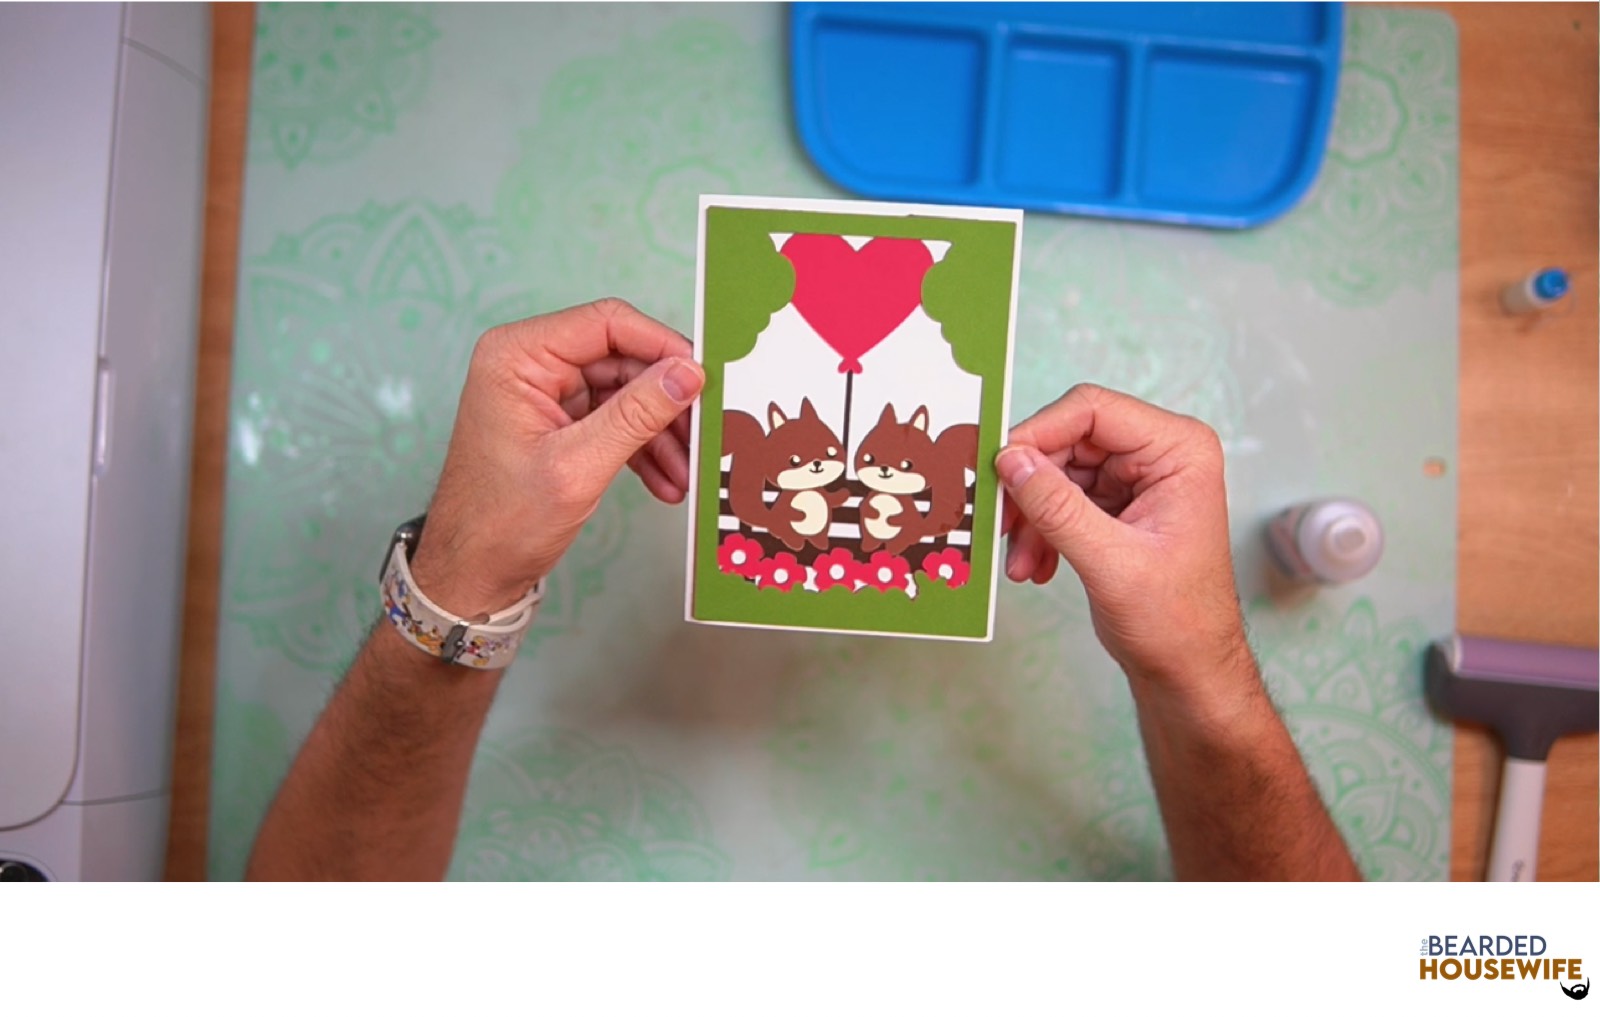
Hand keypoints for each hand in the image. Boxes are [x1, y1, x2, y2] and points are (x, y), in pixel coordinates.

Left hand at [409, 299, 703, 616]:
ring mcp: (548, 394)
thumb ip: (636, 415)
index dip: (661, 346)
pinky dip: (644, 449)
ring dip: (661, 434)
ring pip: (628, 394)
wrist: (472, 572)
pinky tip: (666, 481)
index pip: (607, 324)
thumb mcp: (578, 465)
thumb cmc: (500, 522)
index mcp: (519, 356)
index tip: (703, 376)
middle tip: (704, 434)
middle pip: (624, 360)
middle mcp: (532, 364)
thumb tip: (687, 374)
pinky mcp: (562, 423)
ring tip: (687, 472)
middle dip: (667, 403)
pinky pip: (617, 421)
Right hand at [995, 384, 1248, 699]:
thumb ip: (1057, 506)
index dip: (1039, 434)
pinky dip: (1040, 529)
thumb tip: (1010, 460)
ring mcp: (1137, 478)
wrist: (1188, 671)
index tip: (998, 468)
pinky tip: (1035, 565)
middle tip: (999, 523)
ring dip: (1031, 516)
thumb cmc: (1177, 622)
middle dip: (1030, 486)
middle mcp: (1160, 453)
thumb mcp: (1110, 562)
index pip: (1092, 411)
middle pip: (1068, 440)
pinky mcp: (1117, 503)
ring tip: (1020, 561)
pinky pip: (1061, 498)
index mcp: (1179, 450)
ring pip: (1057, 472)